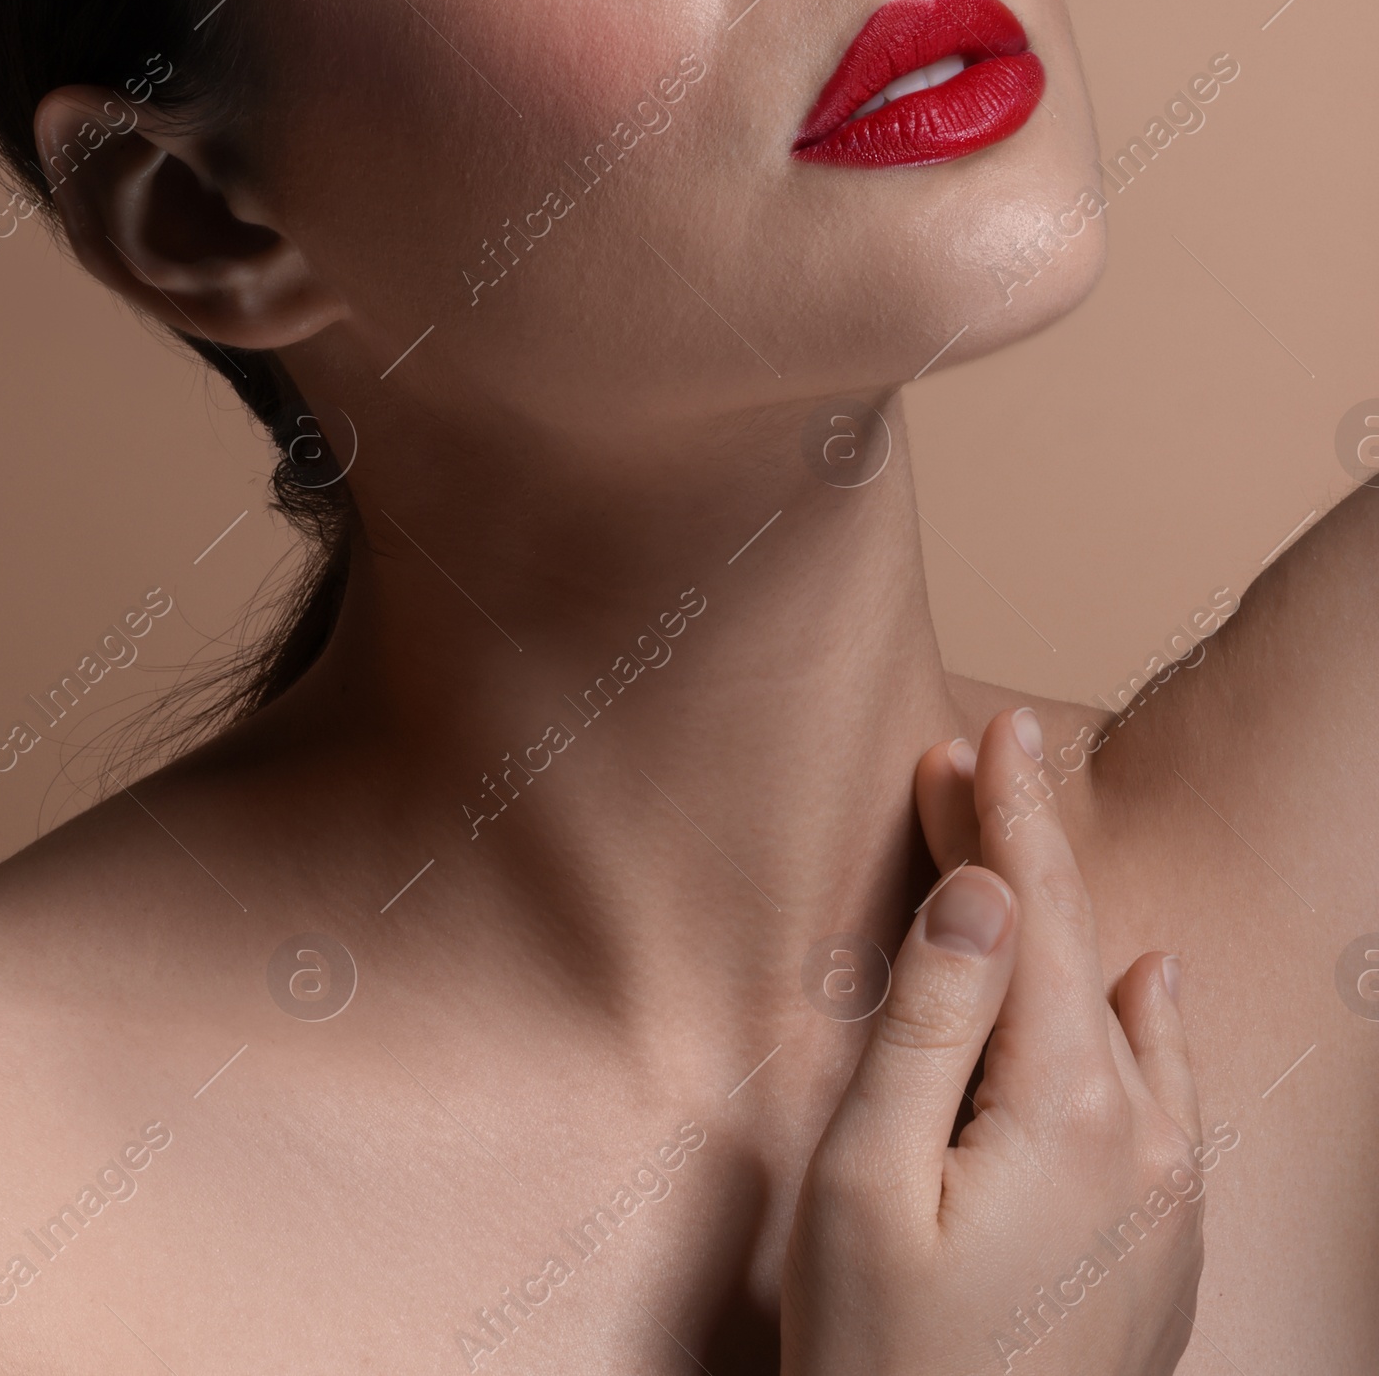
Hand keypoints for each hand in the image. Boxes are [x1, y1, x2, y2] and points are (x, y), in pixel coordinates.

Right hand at [779, 706, 1203, 1375]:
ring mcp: (1171, 1205)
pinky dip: (1136, 1018)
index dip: (1008, 812)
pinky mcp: (1167, 1254)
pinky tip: (1140, 992)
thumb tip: (986, 892)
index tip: (990, 725)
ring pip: (1138, 1018)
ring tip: (1036, 862)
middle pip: (1088, 951)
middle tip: (987, 757)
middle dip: (1029, 853)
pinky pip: (1168, 1091)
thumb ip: (929, 1022)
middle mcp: (1150, 1143)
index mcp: (1073, 1109)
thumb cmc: (885, 1364)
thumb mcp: (865, 1182)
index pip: (1040, 915)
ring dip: (1080, 932)